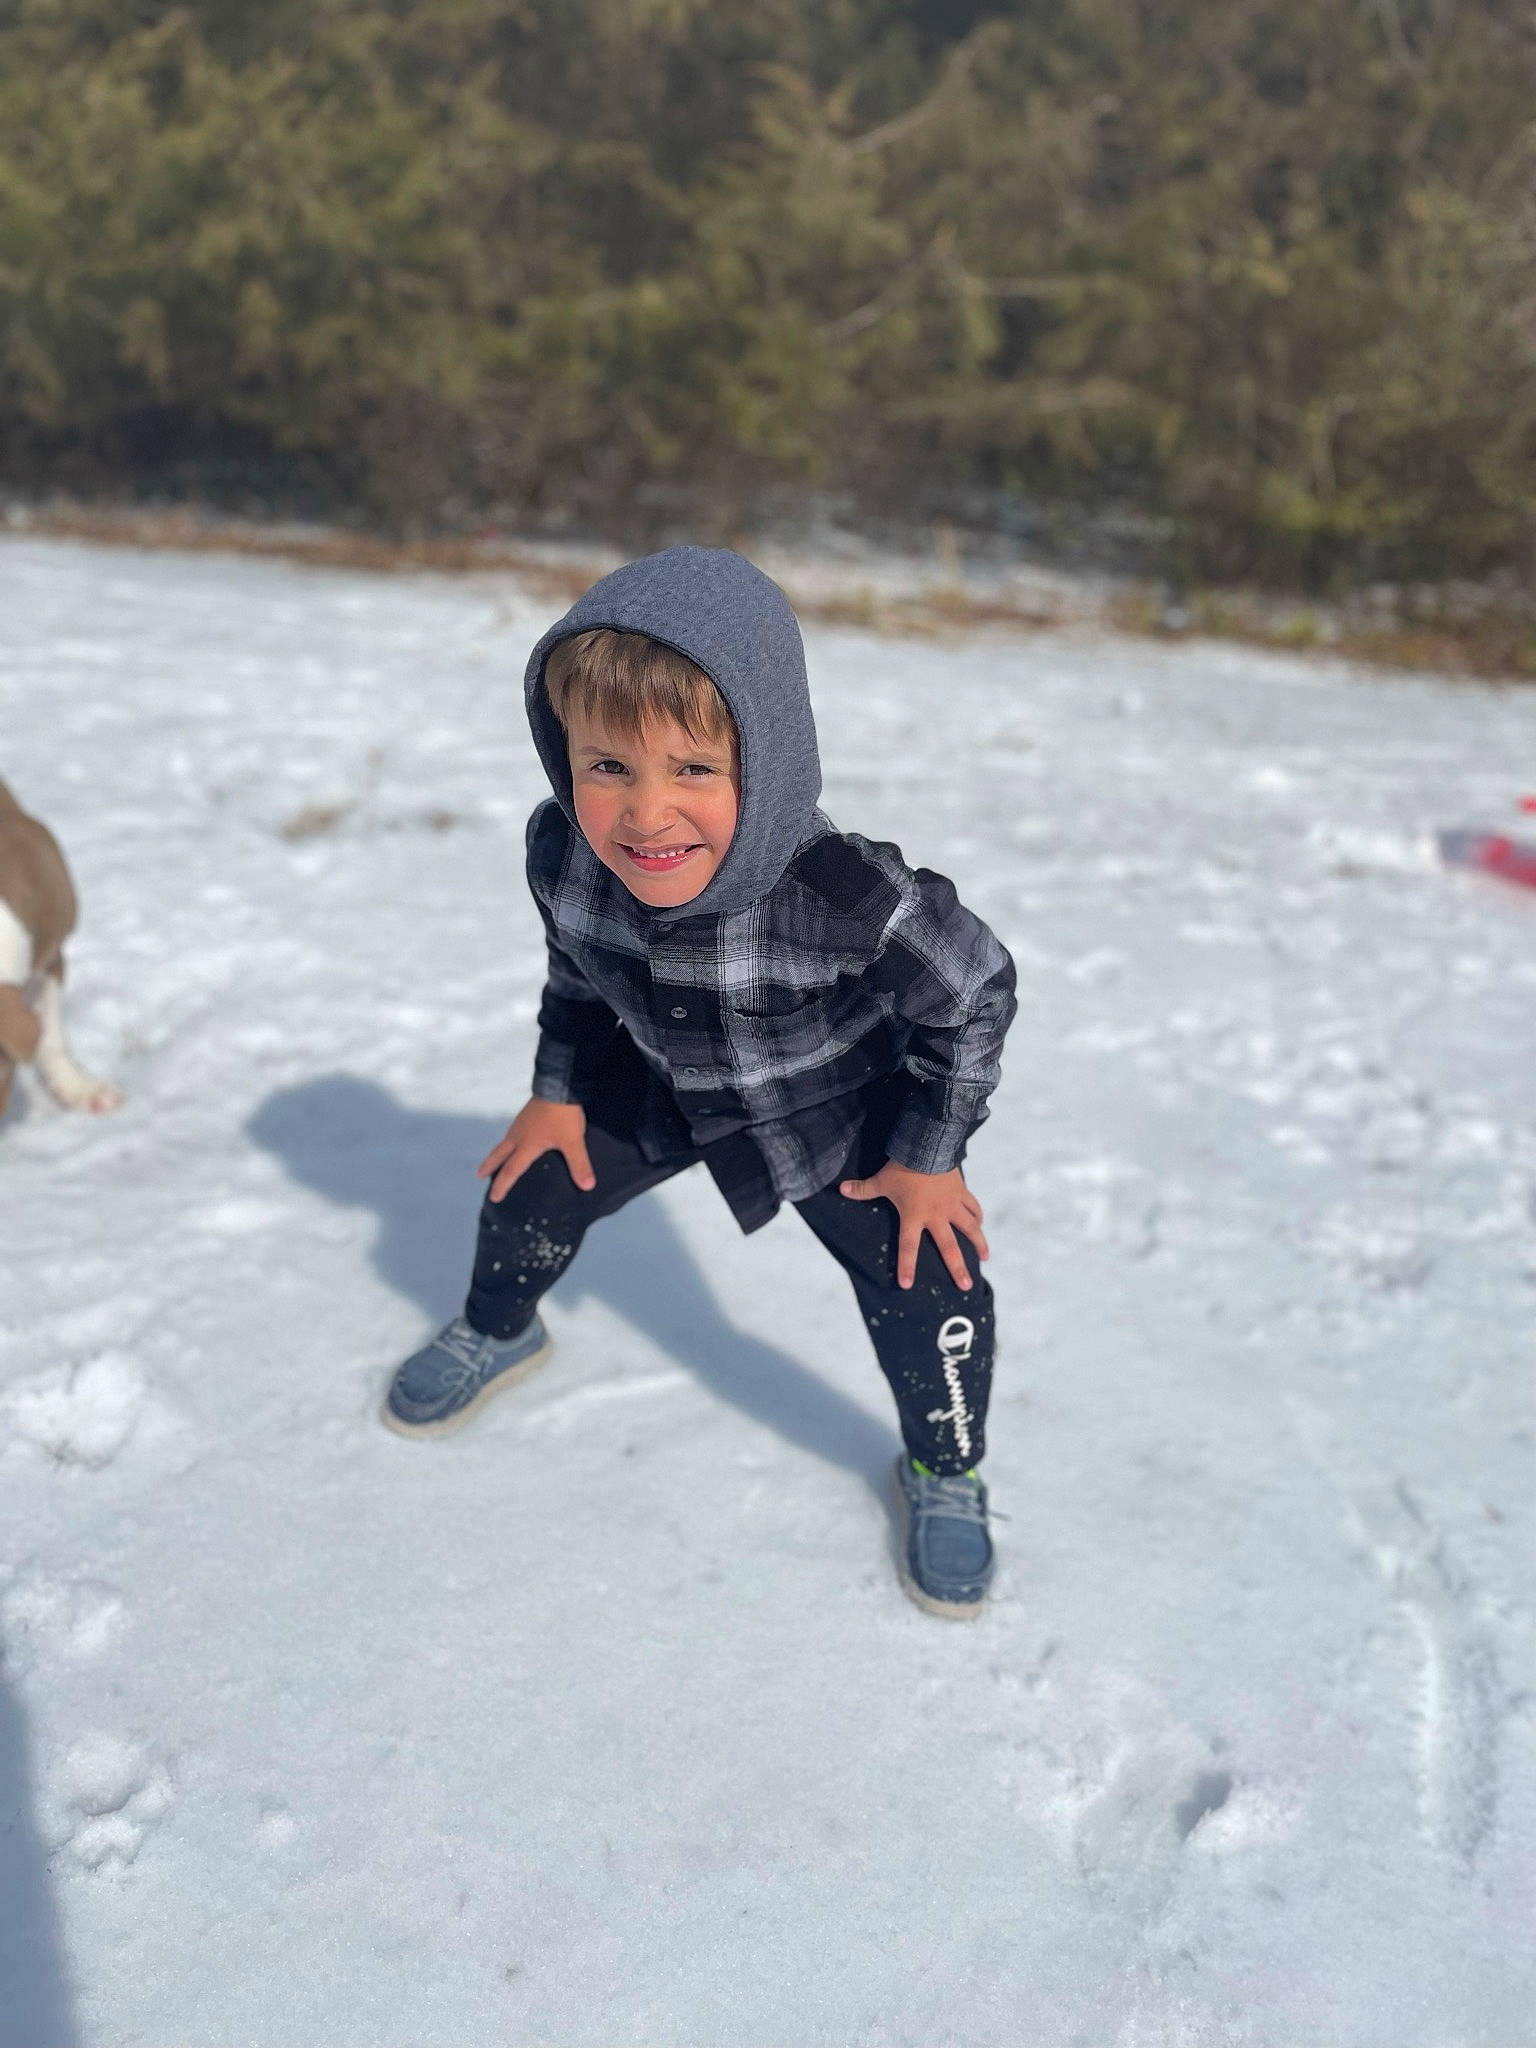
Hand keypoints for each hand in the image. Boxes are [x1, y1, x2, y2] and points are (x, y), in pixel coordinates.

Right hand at [477, 1098, 595, 1202]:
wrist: (560, 1084)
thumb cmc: (563, 1115)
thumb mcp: (573, 1142)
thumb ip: (579, 1164)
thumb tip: (587, 1186)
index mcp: (526, 1145)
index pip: (511, 1170)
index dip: (502, 1185)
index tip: (494, 1198)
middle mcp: (518, 1135)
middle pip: (498, 1154)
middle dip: (489, 1166)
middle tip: (479, 1175)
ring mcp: (521, 1123)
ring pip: (504, 1142)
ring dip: (498, 1153)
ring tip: (496, 1160)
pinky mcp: (526, 1113)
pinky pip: (512, 1132)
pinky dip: (509, 1141)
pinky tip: (516, 1139)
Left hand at [838, 1160, 988, 1290]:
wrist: (927, 1145)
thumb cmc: (901, 1166)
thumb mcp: (881, 1180)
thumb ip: (862, 1189)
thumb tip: (841, 1189)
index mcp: (914, 1216)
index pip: (908, 1246)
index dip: (906, 1266)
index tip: (907, 1285)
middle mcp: (936, 1215)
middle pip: (949, 1247)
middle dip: (957, 1268)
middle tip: (965, 1287)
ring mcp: (952, 1204)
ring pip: (970, 1228)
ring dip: (979, 1243)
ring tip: (984, 1258)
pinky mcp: (961, 1191)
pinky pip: (973, 1207)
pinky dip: (978, 1216)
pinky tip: (981, 1224)